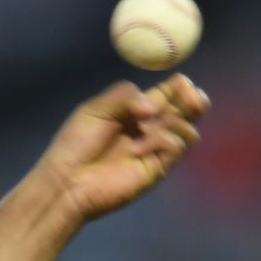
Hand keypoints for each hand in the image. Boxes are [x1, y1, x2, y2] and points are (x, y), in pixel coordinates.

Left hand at [36, 74, 208, 220]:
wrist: (67, 179)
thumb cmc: (75, 144)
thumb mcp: (95, 109)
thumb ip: (124, 97)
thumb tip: (153, 106)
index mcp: (135, 110)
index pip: (167, 94)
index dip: (179, 86)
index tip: (180, 81)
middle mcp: (150, 128)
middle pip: (186, 111)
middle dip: (194, 101)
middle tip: (192, 98)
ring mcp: (155, 149)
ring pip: (187, 130)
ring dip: (177, 122)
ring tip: (152, 126)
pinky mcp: (157, 168)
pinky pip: (175, 148)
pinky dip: (163, 141)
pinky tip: (141, 147)